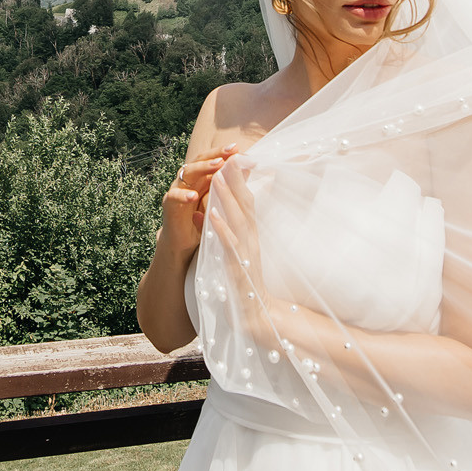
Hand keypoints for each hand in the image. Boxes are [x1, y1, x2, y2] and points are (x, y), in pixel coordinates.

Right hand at [161, 146, 234, 257]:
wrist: (183, 242)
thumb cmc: (201, 220)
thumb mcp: (217, 201)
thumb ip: (228, 185)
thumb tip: (246, 168)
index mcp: (200, 178)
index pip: (211, 159)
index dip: (224, 153)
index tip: (239, 148)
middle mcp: (188, 180)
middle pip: (199, 160)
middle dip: (216, 154)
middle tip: (231, 151)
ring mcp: (177, 190)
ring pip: (187, 172)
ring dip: (202, 167)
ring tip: (218, 165)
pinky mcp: (168, 205)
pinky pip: (173, 196)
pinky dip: (182, 195)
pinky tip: (193, 195)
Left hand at [206, 158, 264, 295]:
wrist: (259, 314)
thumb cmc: (248, 282)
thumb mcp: (243, 251)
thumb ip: (237, 230)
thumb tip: (221, 210)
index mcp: (250, 235)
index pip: (247, 202)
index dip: (241, 180)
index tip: (234, 157)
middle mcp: (250, 240)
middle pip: (244, 205)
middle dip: (235, 180)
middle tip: (228, 156)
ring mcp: (245, 253)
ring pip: (237, 220)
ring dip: (228, 198)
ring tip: (219, 177)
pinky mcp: (237, 268)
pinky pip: (228, 245)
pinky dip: (221, 229)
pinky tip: (212, 215)